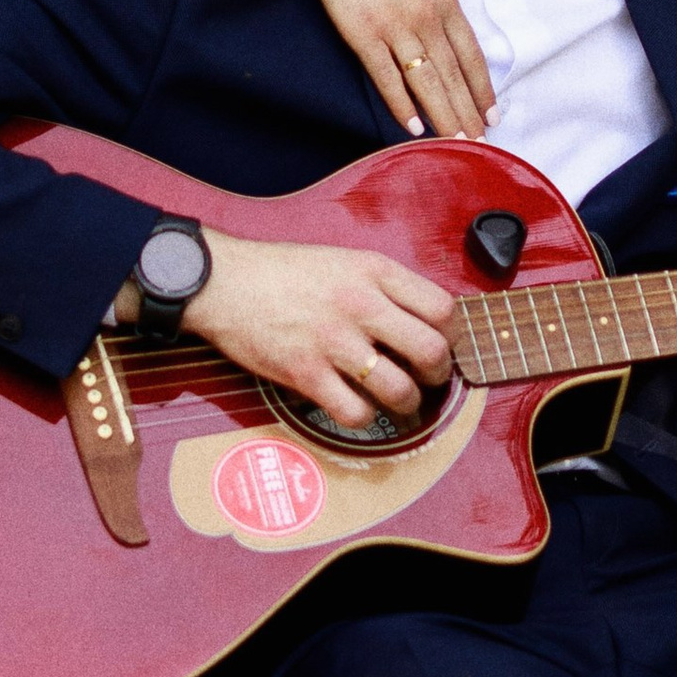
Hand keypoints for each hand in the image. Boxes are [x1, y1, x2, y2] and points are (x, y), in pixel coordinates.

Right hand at [183, 229, 457, 431]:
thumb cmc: (284, 272)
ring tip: (399, 401)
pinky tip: (357, 407)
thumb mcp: (343, 259)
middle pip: (431, 351)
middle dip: (438, 374)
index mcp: (373, 271)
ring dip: (407, 404)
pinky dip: (364, 417)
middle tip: (428, 379)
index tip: (443, 344)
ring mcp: (332, 341)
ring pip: (399, 390)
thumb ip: (384, 285)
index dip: (452, 335)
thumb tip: (425, 320)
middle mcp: (359, 304)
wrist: (224, 282)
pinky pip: (355, 413)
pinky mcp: (305, 374)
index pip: (442, 308)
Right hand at [288, 0, 493, 140]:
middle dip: (468, 112)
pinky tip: (414, 128)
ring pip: (426, 82)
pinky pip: (386, 77)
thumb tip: (448, 25)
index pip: (470, 54)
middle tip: (479, 144)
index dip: (482, 88)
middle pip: (452, 75)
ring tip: (455, 144)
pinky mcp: (361, 33)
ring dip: (443, 116)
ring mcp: (394, 26)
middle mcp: (425, 16)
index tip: (492, 113)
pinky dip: (401, 105)